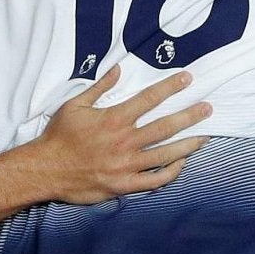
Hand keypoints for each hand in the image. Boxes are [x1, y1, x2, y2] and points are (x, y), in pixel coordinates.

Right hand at [32, 65, 211, 202]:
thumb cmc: (59, 136)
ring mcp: (127, 165)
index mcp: (115, 119)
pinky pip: (155, 180)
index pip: (149, 99)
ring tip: (205, 137)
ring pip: (166, 154)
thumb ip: (99, 86)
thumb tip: (119, 68)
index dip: (171, 87)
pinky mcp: (124, 185)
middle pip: (166, 126)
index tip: (188, 79)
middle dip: (190, 116)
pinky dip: (171, 173)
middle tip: (208, 109)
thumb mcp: (75, 104)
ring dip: (188, 144)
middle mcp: (125, 141)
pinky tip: (181, 165)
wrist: (46, 170)